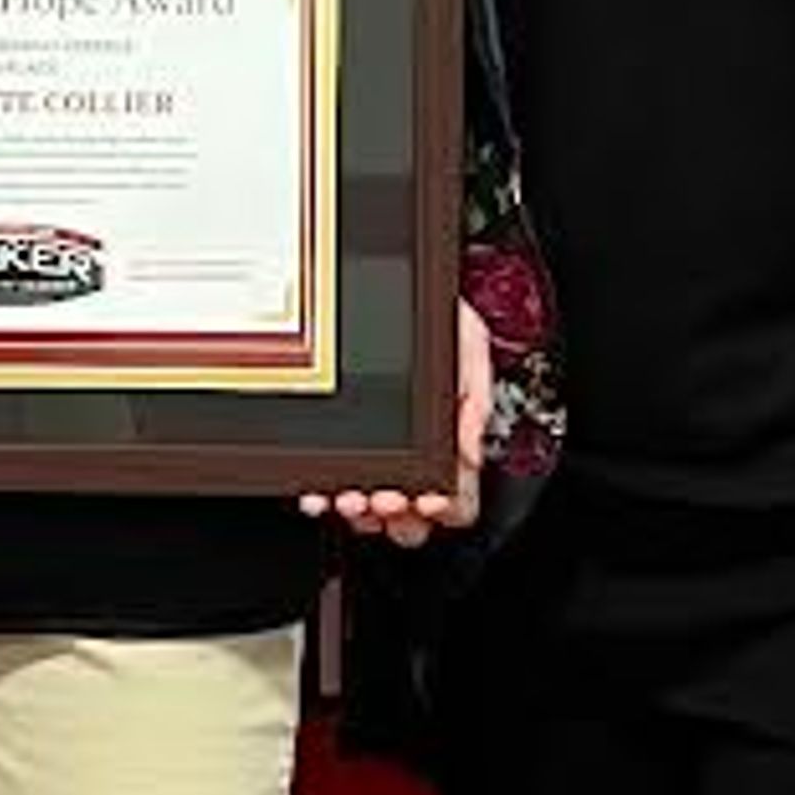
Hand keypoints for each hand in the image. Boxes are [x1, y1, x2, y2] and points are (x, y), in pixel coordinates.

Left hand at [301, 300, 492, 540]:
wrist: (398, 278)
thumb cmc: (437, 312)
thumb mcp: (470, 341)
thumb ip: (476, 394)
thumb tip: (469, 451)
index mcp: (453, 437)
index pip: (459, 498)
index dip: (445, 507)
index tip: (429, 497)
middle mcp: (415, 452)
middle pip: (410, 516)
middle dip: (396, 512)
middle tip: (385, 495)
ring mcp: (376, 452)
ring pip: (368, 509)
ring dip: (359, 509)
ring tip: (351, 494)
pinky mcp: (340, 444)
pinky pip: (328, 479)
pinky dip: (321, 493)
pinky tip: (317, 491)